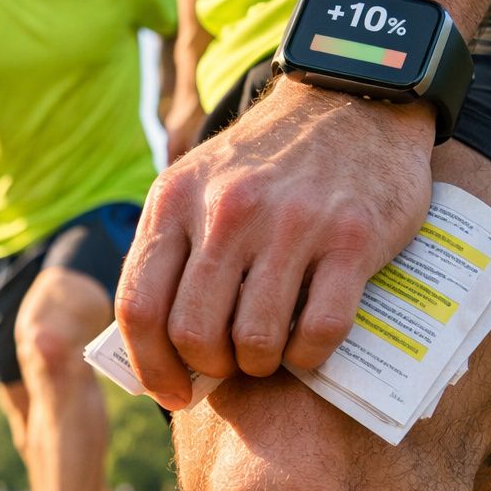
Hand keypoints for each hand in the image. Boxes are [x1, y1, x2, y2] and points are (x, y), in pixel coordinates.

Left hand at [115, 82, 435, 409]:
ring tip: (268, 354)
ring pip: (255, 341)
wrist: (350, 100)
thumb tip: (151, 350)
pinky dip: (309, 356)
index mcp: (175, 199)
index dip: (149, 365)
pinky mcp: (352, 239)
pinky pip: (319, 331)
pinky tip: (307, 345)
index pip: (139, 306)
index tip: (170, 391)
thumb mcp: (199, 186)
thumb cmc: (266, 163)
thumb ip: (172, 254)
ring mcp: (291, 224)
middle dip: (210, 368)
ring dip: (260, 365)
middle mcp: (227, 210)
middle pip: (194, 333)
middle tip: (229, 367)